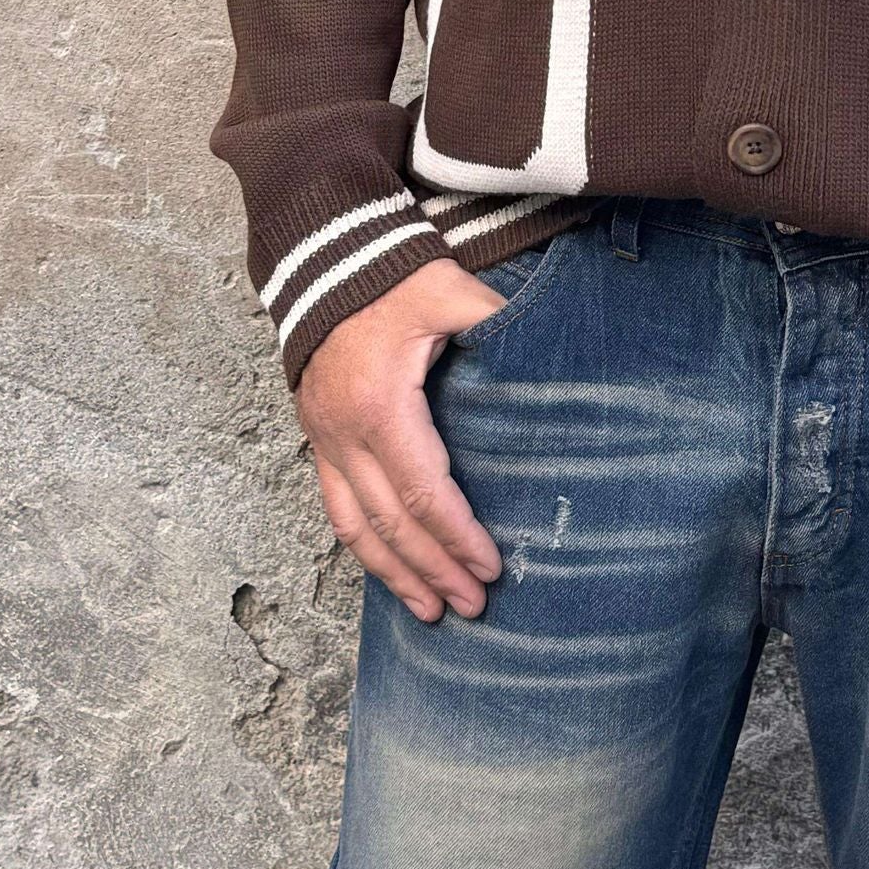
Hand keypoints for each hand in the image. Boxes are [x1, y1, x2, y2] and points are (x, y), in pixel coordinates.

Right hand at [296, 256, 511, 623]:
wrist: (324, 257)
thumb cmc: (393, 276)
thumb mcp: (451, 291)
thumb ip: (496, 321)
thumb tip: (552, 346)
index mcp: (383, 405)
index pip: (426, 492)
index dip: (459, 536)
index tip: (491, 567)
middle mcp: (346, 433)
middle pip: (393, 523)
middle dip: (435, 570)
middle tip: (473, 604)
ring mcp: (324, 440)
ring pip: (356, 527)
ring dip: (395, 574)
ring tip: (430, 611)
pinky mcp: (316, 438)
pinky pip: (335, 508)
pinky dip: (363, 546)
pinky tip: (387, 569)